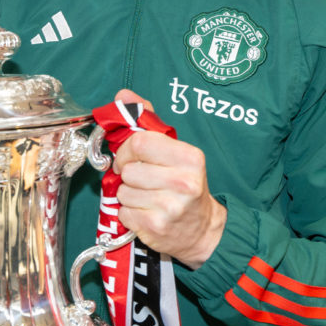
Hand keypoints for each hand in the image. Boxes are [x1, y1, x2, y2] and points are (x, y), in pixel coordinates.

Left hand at [111, 89, 226, 267]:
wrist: (202, 229)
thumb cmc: (184, 185)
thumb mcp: (175, 150)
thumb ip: (148, 121)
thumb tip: (123, 96)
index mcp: (190, 156)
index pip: (140, 142)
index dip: (126, 150)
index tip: (129, 158)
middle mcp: (183, 181)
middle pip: (129, 169)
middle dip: (128, 175)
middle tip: (141, 180)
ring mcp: (170, 206)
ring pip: (123, 192)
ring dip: (128, 195)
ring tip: (147, 197)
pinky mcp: (157, 227)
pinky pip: (124, 213)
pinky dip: (129, 214)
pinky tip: (146, 212)